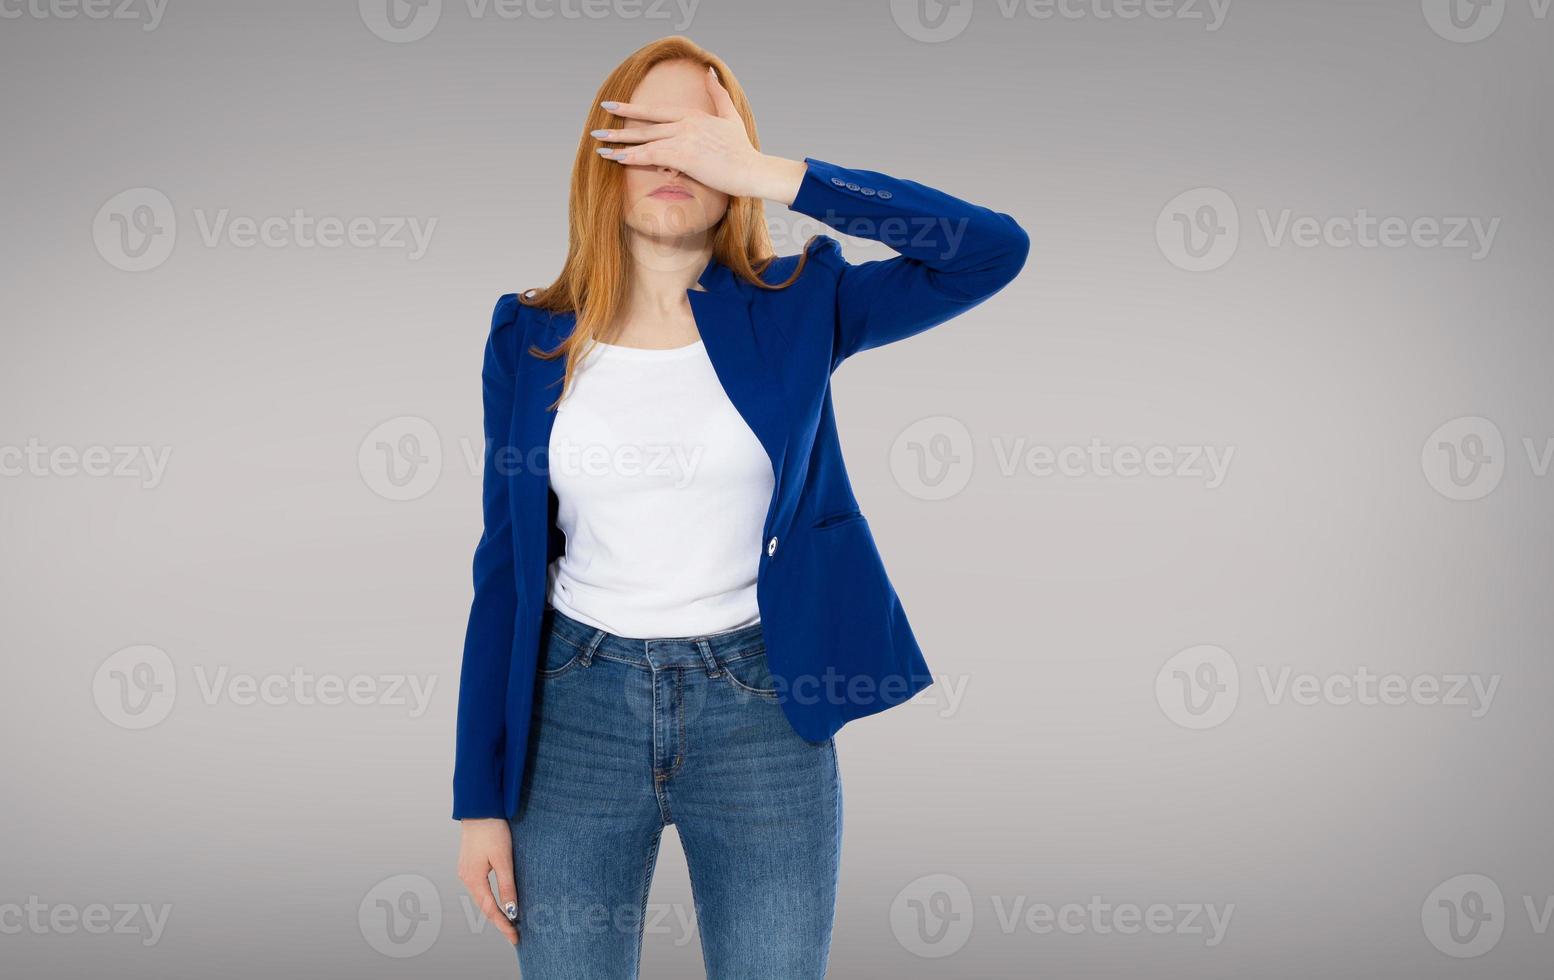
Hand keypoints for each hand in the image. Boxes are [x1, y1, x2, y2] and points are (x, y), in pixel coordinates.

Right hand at [458, 818, 518, 944]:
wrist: (479, 809)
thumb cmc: (492, 831)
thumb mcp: (503, 859)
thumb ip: (507, 885)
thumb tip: (511, 910)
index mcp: (474, 879)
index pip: (490, 910)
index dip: (503, 925)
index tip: (515, 938)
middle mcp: (466, 878)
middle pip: (484, 907)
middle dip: (499, 921)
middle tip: (514, 934)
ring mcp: (466, 871)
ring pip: (481, 898)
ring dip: (494, 911)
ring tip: (508, 922)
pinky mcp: (469, 864)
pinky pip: (480, 888)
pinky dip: (489, 899)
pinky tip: (498, 902)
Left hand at [593, 66, 804, 204]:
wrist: (752, 169)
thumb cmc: (741, 149)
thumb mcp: (730, 116)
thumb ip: (718, 94)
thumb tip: (710, 72)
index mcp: (692, 116)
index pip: (656, 112)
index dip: (633, 110)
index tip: (613, 106)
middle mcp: (685, 125)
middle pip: (646, 125)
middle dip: (620, 125)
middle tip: (598, 125)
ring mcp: (683, 139)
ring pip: (644, 140)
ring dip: (620, 146)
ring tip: (599, 148)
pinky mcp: (684, 157)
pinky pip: (652, 156)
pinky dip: (633, 157)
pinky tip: (618, 159)